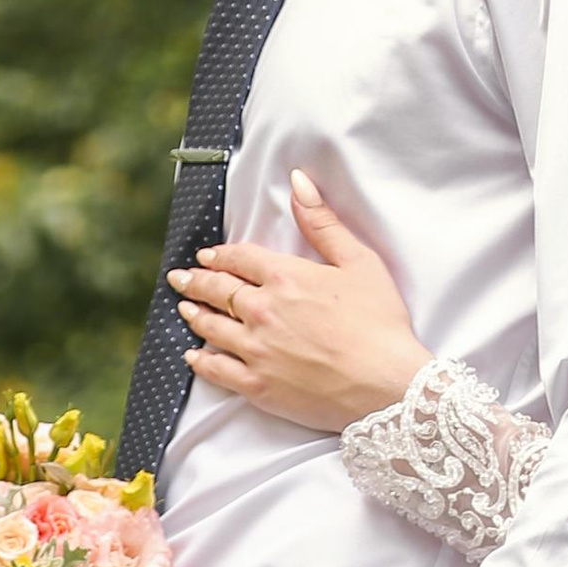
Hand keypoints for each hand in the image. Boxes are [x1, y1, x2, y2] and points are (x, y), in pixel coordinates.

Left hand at [173, 169, 430, 432]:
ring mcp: (256, 350)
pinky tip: (194, 356)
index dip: (221, 255)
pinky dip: (201, 361)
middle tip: (180, 278)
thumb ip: (323, 222)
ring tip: (183, 309)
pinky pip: (217, 370)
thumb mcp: (359, 262)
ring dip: (194, 315)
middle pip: (218, 291)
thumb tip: (297, 181)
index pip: (240, 259)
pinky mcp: (257, 385)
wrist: (387, 385)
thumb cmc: (380, 322)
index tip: (208, 255)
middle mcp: (262, 311)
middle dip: (195, 281)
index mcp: (285, 277)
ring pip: (212, 327)